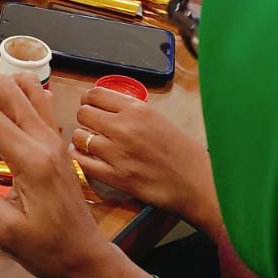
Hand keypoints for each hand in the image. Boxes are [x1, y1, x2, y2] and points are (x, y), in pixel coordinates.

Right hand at [0, 77, 154, 277]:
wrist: (85, 257)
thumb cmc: (47, 250)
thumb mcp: (2, 228)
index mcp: (31, 159)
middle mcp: (45, 138)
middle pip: (3, 88)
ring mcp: (54, 136)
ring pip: (23, 86)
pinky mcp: (56, 140)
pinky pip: (36, 100)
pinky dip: (11, 100)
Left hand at [72, 89, 221, 239]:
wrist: (198, 183)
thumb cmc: (184, 152)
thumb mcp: (159, 119)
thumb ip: (132, 112)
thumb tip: (107, 108)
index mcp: (137, 110)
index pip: (96, 94)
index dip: (88, 99)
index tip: (90, 105)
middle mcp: (124, 128)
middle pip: (83, 113)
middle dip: (84, 118)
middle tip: (91, 126)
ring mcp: (117, 153)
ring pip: (79, 137)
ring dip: (81, 139)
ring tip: (89, 143)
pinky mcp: (115, 177)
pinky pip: (82, 163)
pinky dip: (79, 158)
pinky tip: (83, 157)